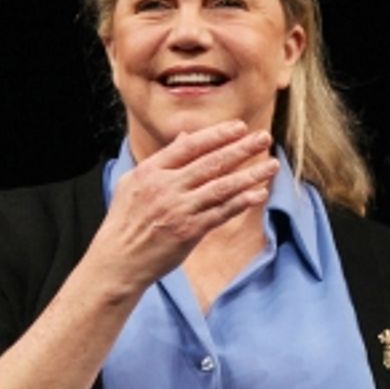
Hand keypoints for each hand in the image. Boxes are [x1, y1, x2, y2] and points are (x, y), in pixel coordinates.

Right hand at [89, 121, 278, 291]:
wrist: (118, 261)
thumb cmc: (125, 222)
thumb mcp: (133, 183)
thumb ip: (162, 159)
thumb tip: (185, 137)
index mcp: (152, 171)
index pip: (190, 146)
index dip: (217, 135)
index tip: (239, 127)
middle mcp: (167, 187)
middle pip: (211, 162)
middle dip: (241, 148)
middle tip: (264, 137)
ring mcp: (180, 210)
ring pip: (221, 187)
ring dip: (249, 175)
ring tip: (271, 165)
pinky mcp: (190, 231)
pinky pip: (221, 213)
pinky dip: (241, 202)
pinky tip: (258, 193)